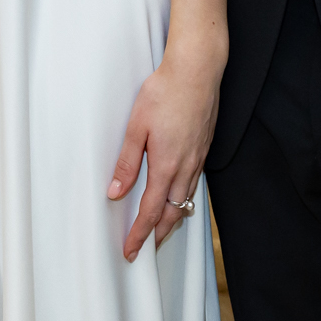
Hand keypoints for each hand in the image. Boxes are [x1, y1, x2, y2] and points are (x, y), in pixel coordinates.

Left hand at [106, 49, 222, 262]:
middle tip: (145, 248)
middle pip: (172, 213)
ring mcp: (198, 157)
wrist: (197, 70)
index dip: (139, 234)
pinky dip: (184, 198)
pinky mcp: (204, 147)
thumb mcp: (137, 126)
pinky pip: (195, 183)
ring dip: (172, 218)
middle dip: (158, 235)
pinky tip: (178, 195)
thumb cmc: (165, 92)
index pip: (151, 212)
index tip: (130, 250)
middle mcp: (186, 167)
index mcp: (166, 165)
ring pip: (186, 200)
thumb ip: (126, 162)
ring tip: (160, 228)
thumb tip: (115, 192)